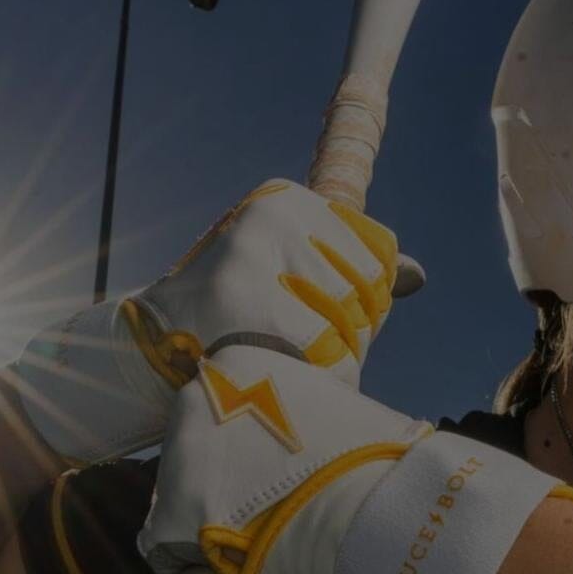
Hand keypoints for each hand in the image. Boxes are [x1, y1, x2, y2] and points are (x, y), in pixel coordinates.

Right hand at [132, 178, 417, 391]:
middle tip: (292, 338)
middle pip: (367, 291)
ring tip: (281, 353)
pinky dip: (314, 374)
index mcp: (288, 199)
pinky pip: (323, 348)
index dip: (365, 298)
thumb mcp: (295, 274)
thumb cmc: (237, 312)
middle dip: (348, 331)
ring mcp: (258, 253)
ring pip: (349, 322)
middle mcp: (274, 214)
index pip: (379, 255)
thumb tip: (417, 275)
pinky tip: (278, 371)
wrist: (154, 348)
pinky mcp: (248, 297)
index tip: (313, 308)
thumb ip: (355, 271)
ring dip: (329, 357)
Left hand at [136, 345, 572, 573]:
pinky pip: (164, 546)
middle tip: (257, 504)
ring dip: (206, 516)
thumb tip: (300, 427)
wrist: (373, 503)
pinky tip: (226, 568)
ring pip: (177, 495)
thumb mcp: (330, 406)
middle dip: (217, 477)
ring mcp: (179, 457)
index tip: (259, 467)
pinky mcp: (173, 515)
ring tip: (250, 538)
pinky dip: (192, 560)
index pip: (213, 408)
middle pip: (191, 449)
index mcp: (235, 366)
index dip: (236, 444)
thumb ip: (298, 409)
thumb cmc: (370, 454)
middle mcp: (195, 400)